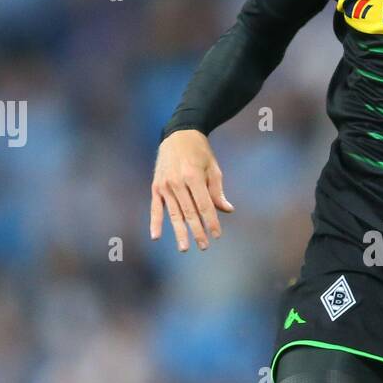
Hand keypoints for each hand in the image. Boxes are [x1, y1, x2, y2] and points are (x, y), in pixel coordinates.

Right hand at [150, 130, 234, 251]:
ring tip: (185, 248)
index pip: (204, 206)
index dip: (211, 222)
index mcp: (193, 176)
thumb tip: (227, 210)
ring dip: (179, 232)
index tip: (217, 235)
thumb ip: (217, 191)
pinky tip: (156, 236)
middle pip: (189, 212)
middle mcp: (177, 182)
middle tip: (204, 246)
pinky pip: (155, 207)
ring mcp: (165, 185)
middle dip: (197, 231)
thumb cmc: (200, 152)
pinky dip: (155, 222)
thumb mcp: (213, 168)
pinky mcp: (156, 186)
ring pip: (174, 213)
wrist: (178, 134)